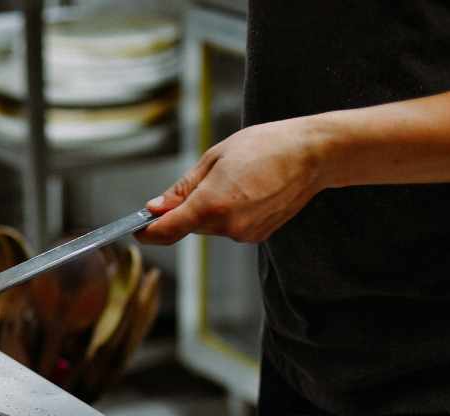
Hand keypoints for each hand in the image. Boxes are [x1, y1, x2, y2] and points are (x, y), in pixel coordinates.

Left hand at [137, 117, 328, 244]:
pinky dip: (229, 212)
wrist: (313, 154)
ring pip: (210, 226)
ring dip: (210, 208)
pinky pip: (230, 226)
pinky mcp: (259, 235)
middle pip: (189, 225)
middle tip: (206, 178)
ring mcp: (244, 234)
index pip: (167, 230)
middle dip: (185, 209)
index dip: (147, 231)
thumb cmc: (264, 146)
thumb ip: (182, 189)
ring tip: (235, 178)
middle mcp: (227, 226)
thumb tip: (155, 207)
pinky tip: (248, 190)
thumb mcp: (214, 158)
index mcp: (211, 205)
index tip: (136, 229)